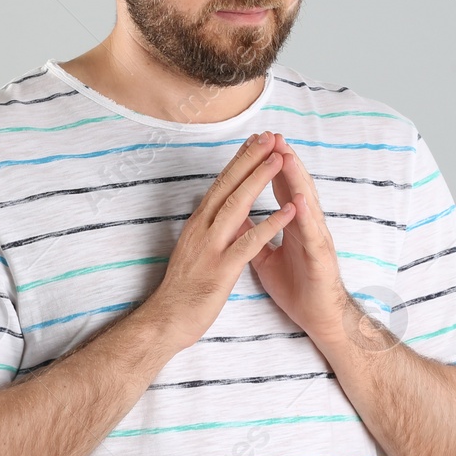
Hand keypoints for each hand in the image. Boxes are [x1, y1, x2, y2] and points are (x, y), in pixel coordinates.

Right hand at [148, 131, 297, 348]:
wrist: (167, 319)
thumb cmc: (182, 287)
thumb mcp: (193, 249)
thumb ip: (207, 228)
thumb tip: (216, 210)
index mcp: (198, 223)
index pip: (221, 184)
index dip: (239, 160)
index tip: (255, 140)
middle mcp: (202, 228)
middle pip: (229, 186)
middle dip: (251, 158)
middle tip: (270, 135)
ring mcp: (211, 247)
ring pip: (238, 205)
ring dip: (260, 180)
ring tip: (279, 159)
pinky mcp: (222, 269)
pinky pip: (250, 242)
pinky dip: (270, 224)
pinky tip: (288, 210)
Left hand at [249, 132, 350, 339]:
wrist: (319, 318)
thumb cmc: (297, 287)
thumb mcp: (266, 259)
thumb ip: (254, 237)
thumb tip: (235, 220)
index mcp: (292, 224)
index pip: (278, 188)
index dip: (267, 165)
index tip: (255, 143)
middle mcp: (306, 226)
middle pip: (294, 187)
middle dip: (283, 160)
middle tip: (272, 135)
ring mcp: (316, 239)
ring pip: (306, 203)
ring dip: (296, 179)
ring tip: (286, 155)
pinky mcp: (321, 258)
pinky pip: (313, 235)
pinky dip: (307, 216)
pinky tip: (301, 200)